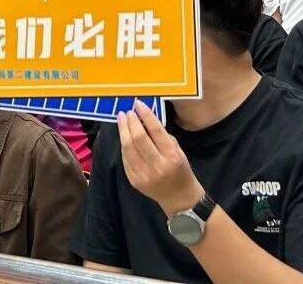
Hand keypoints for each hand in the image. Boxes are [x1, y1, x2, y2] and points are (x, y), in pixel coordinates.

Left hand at [118, 101, 204, 216]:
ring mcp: (143, 175)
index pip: (156, 131)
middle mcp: (157, 166)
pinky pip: (125, 158)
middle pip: (138, 138)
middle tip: (127, 112)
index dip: (145, 115)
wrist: (179, 199)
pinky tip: (124, 136)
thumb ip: (162, 136)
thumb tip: (144, 119)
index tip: (138, 104)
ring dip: (123, 131)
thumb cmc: (181, 171)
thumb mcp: (178, 151)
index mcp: (171, 157)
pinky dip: (124, 145)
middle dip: (131, 122)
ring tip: (121, 119)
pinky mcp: (134, 180)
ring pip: (128, 148)